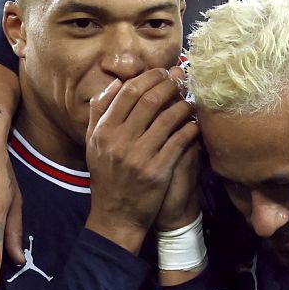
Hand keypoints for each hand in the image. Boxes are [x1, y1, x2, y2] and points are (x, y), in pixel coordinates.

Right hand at [84, 69, 198, 252]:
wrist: (116, 216)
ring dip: (183, 105)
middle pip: (150, 100)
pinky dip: (190, 128)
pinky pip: (180, 140)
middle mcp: (120, 141)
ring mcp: (139, 156)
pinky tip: (195, 124)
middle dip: (170, 85)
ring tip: (190, 101)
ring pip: (168, 118)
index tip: (162, 73)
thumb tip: (114, 84)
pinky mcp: (158, 170)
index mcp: (104, 131)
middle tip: (181, 81)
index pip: (128, 92)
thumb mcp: (93, 144)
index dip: (149, 78)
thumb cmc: (107, 177)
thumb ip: (99, 113)